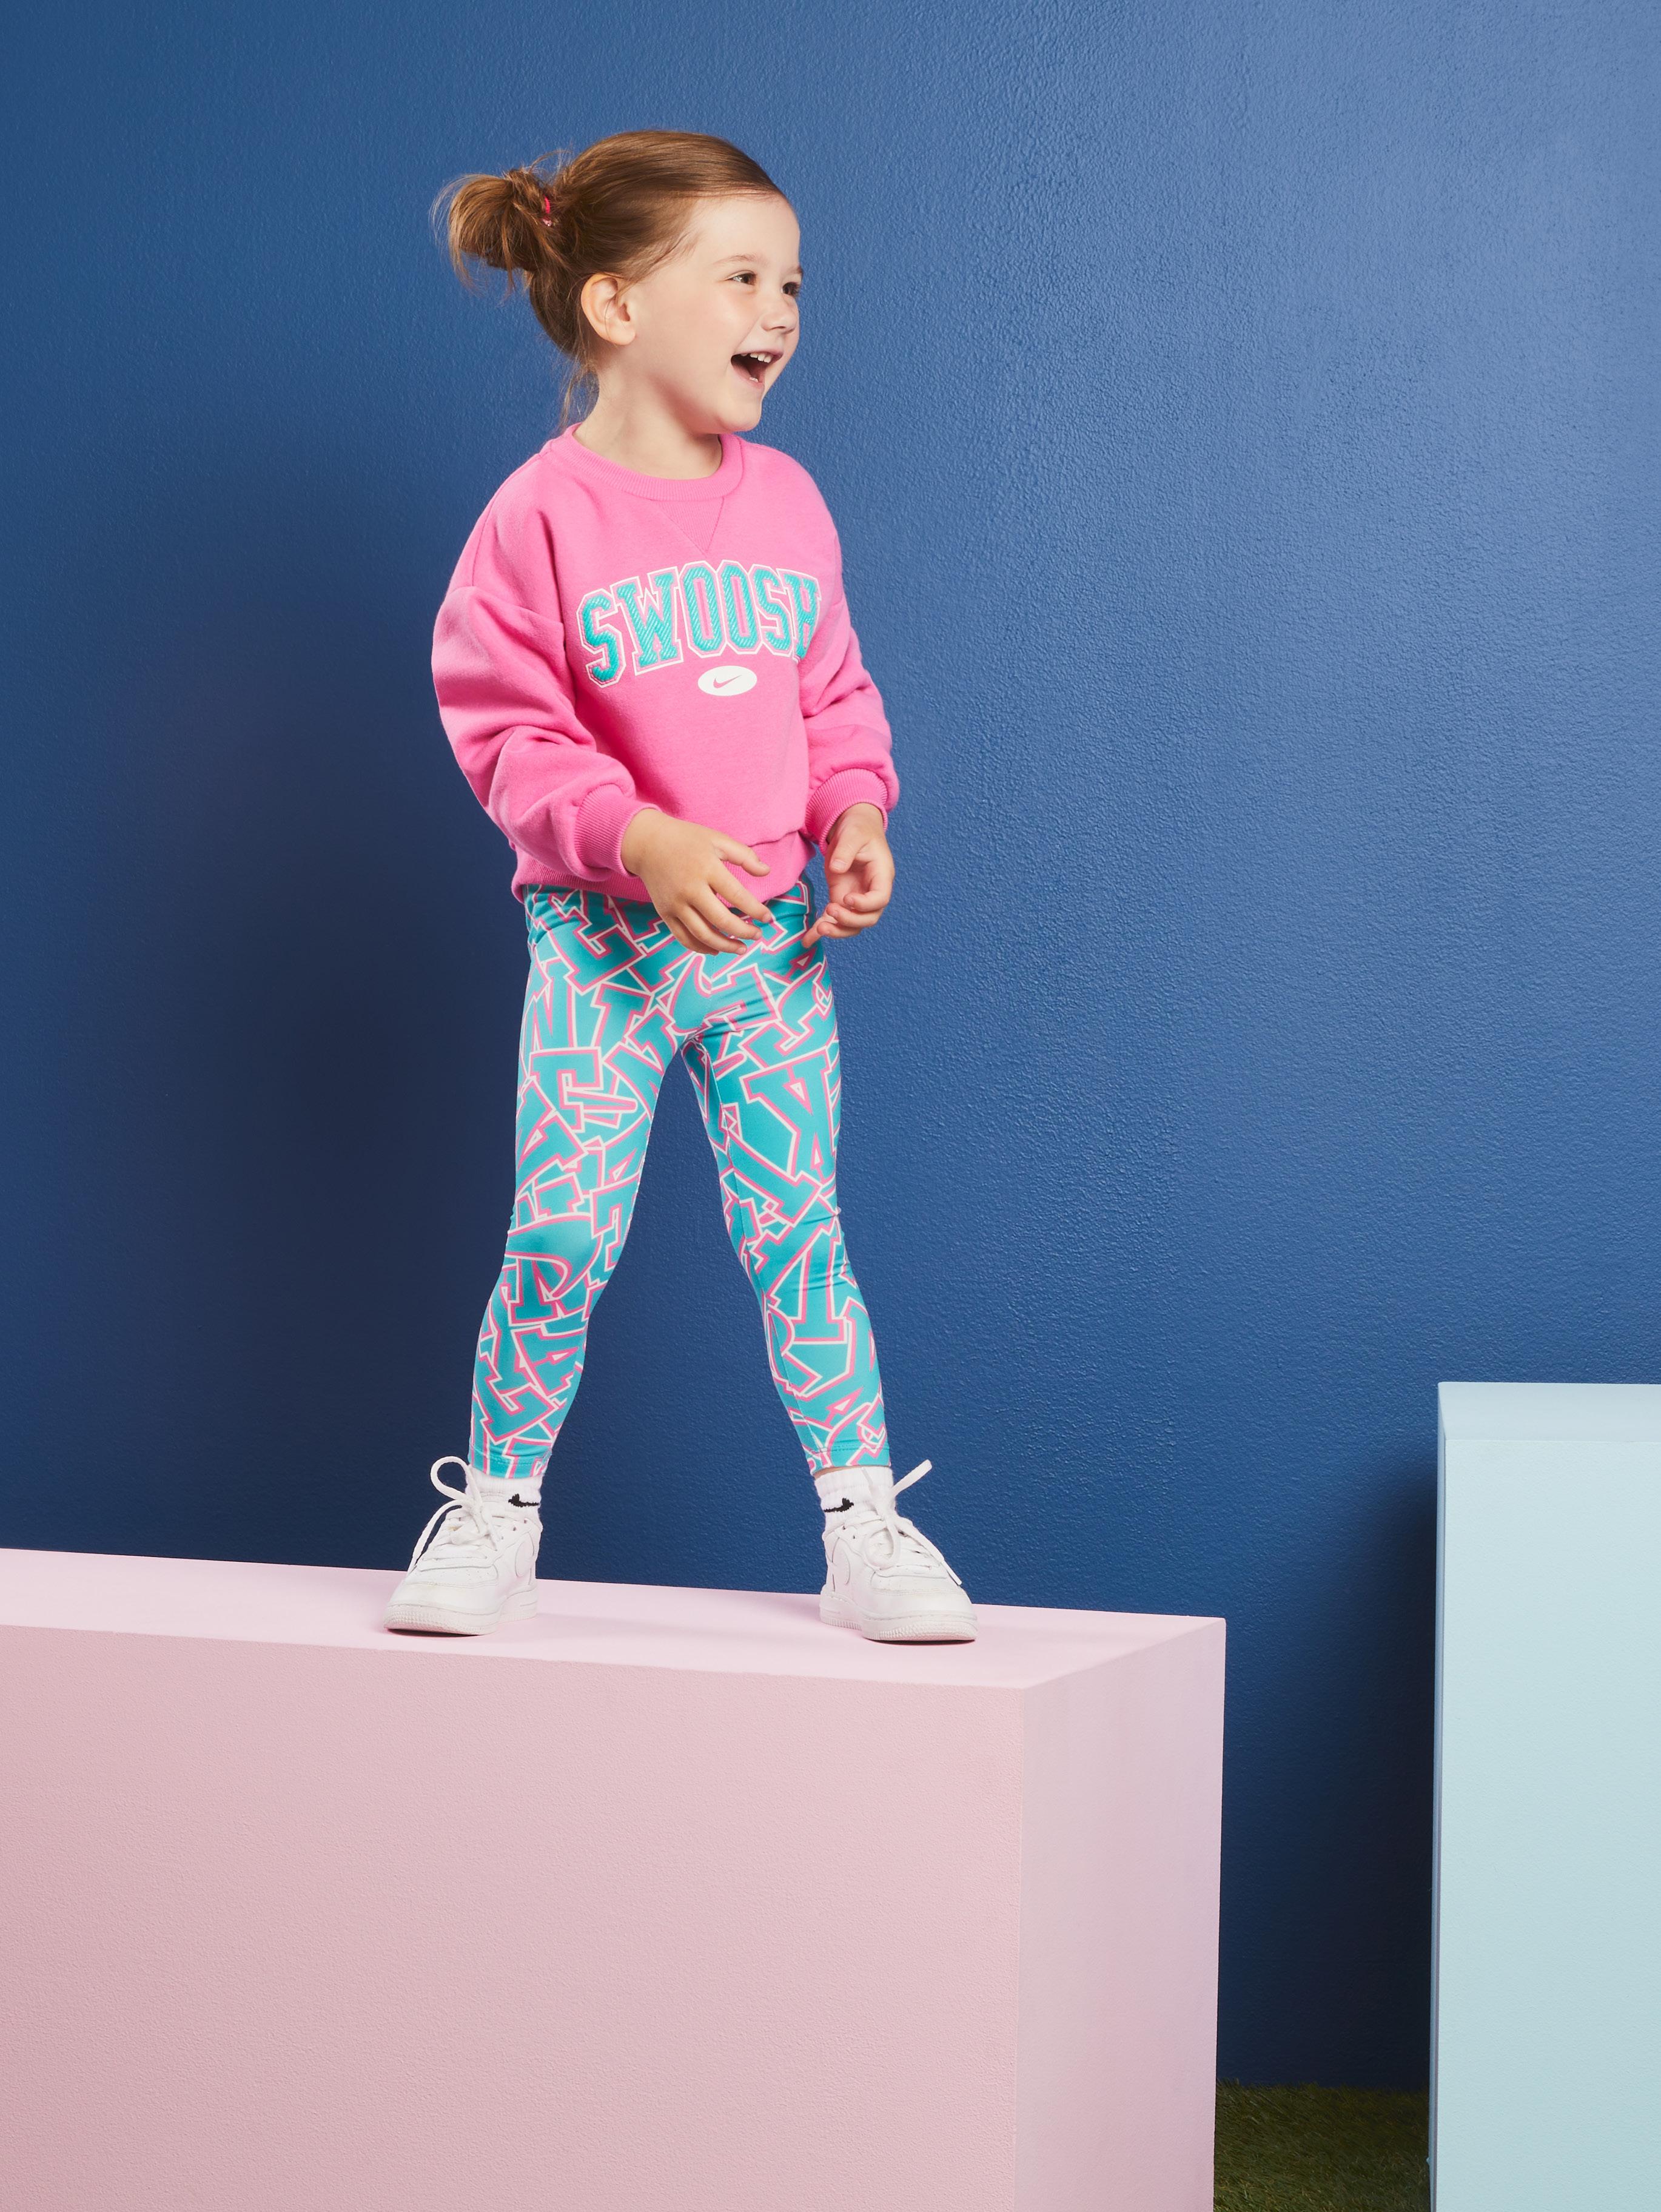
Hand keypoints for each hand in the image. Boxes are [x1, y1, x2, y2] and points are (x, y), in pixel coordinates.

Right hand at [620, 806, 773, 952]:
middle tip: (758, 935)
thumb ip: (744, 856)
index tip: (768, 918)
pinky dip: (701, 948)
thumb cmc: (686, 840)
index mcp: (707, 869)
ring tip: (742, 948)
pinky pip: (684, 938)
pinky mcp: (665, 913)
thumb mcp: (717, 840)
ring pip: (703, 935)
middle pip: (721, 920)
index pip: (737, 896)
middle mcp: (690, 889)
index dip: (756, 910)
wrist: (647, 843)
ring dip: (725, 946)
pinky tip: (716, 950)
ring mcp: (675, 904)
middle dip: (744, 931)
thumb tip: (767, 872)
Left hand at [801, 803, 892, 947]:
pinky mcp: (840, 899)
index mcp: (881, 876)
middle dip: (849, 921)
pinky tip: (807, 940)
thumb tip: (837, 868)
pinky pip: (834, 920)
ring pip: (853, 925)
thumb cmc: (858, 829)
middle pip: (868, 918)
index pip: (880, 899)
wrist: (852, 828)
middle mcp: (871, 892)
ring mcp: (856, 898)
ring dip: (837, 931)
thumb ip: (846, 849)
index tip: (847, 899)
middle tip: (830, 912)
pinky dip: (821, 931)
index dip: (865, 904)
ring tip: (818, 929)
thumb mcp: (853, 833)